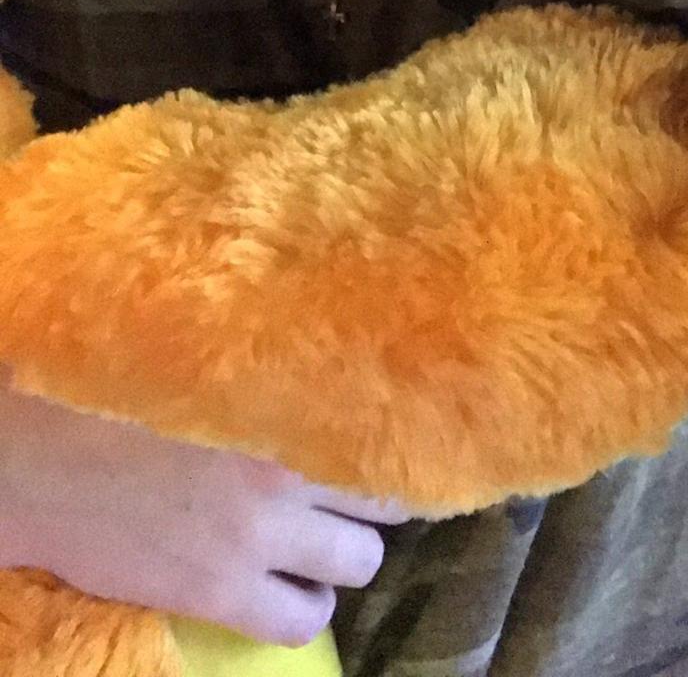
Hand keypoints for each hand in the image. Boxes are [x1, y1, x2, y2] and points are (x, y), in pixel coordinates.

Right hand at [0, 372, 410, 645]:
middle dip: (375, 496)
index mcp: (284, 394)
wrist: (38, 454)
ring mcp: (257, 534)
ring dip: (346, 552)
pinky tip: (293, 588)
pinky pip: (301, 620)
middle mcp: (286, 463)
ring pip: (360, 562)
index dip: (394, 433)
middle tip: (349, 491)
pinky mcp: (220, 590)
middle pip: (386, 495)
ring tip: (323, 541)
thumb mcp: (205, 354)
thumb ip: (267, 353)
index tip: (396, 433)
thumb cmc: (115, 385)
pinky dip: (306, 607)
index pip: (385, 418)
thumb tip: (321, 319)